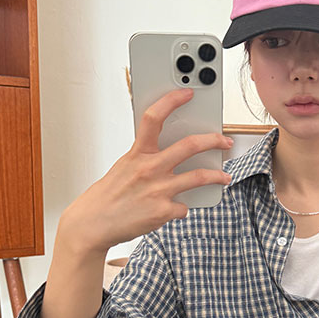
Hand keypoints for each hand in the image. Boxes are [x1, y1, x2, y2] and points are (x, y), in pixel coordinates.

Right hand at [60, 88, 232, 252]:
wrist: (94, 224)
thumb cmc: (109, 195)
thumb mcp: (124, 167)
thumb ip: (146, 158)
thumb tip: (170, 154)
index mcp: (138, 154)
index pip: (154, 118)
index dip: (172, 101)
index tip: (187, 93)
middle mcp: (150, 169)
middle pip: (190, 146)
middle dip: (213, 140)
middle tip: (224, 141)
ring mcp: (159, 190)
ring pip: (199, 177)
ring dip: (217, 176)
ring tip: (224, 177)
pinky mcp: (164, 211)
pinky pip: (183, 207)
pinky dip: (181, 207)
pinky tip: (173, 209)